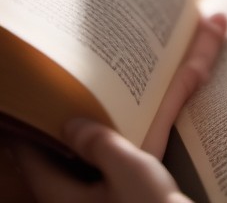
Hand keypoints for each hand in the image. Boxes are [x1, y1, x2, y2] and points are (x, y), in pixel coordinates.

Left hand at [16, 13, 225, 202]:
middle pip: (51, 167)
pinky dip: (99, 164)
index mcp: (61, 197)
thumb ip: (98, 143)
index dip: (29, 131)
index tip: (32, 104)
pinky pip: (94, 184)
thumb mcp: (127, 168)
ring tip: (95, 119)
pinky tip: (119, 148)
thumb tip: (70, 124)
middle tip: (68, 104)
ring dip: (82, 151)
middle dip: (59, 137)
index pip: (31, 158)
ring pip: (74, 176)